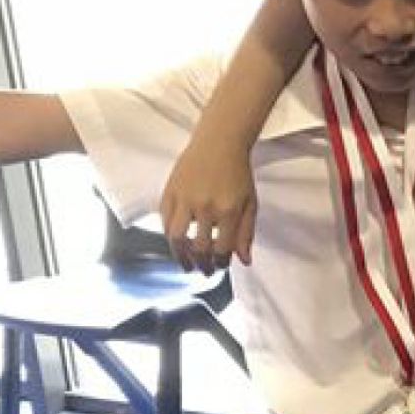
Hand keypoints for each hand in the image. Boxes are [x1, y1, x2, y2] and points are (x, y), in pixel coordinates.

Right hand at [160, 137, 258, 273]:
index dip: (220, 263)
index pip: (222, 249)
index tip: (220, 267)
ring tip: (185, 264)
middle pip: (198, 248)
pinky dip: (168, 235)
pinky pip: (164, 220)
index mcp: (228, 210)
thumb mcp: (250, 203)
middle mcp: (205, 207)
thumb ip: (246, 233)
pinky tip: (176, 242)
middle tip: (203, 271)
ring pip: (176, 237)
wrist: (219, 143)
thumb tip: (244, 261)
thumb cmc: (238, 173)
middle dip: (202, 265)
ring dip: (180, 256)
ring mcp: (185, 199)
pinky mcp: (170, 191)